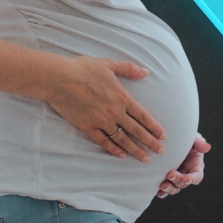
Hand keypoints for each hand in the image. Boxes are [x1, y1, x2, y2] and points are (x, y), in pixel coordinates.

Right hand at [45, 56, 166, 162]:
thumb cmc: (83, 69)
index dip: (154, 127)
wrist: (59, 79)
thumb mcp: (108, 64)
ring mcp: (101, 121)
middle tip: (161, 151)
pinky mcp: (88, 127)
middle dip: (150, 142)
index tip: (163, 136)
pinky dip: (114, 150)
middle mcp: (114, 112)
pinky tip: (121, 155)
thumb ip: (129, 68)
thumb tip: (146, 72)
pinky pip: (104, 142)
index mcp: (122, 97)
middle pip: (137, 131)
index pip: (143, 116)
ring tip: (145, 158)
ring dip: (135, 150)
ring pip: (123, 140)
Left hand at [156, 133, 209, 197]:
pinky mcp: (165, 178)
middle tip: (169, 175)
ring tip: (162, 186)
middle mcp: (186, 173)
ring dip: (169, 189)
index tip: (186, 178)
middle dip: (177, 181)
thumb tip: (207, 147)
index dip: (192, 179)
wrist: (170, 136)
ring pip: (174, 188)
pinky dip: (162, 192)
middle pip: (184, 183)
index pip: (197, 176)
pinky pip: (164, 189)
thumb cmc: (183, 136)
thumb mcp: (192, 137)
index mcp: (195, 165)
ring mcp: (176, 176)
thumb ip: (199, 142)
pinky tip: (157, 191)